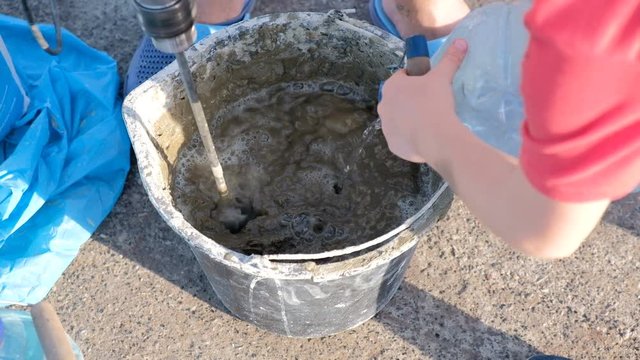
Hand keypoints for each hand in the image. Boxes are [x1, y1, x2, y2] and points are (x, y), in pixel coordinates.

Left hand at [378, 39, 467, 164]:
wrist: (435, 137)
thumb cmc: (434, 102)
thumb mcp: (442, 78)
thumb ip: (450, 59)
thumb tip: (461, 41)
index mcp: (391, 87)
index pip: (401, 77)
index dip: (415, 79)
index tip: (428, 84)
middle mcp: (383, 106)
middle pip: (398, 99)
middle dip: (411, 100)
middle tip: (430, 103)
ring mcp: (386, 127)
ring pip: (398, 120)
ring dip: (409, 119)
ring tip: (428, 122)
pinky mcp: (393, 145)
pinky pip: (401, 139)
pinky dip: (410, 138)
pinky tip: (424, 137)